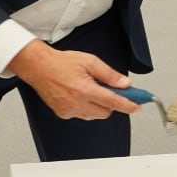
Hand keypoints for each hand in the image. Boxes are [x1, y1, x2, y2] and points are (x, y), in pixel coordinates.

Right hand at [7, 41, 134, 119]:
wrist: (39, 67)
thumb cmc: (62, 62)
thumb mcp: (90, 61)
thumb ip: (109, 75)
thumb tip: (125, 84)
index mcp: (85, 90)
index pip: (113, 102)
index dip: (128, 105)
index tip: (137, 106)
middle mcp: (77, 103)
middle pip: (105, 113)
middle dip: (111, 104)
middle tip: (111, 90)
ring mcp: (69, 111)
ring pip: (94, 115)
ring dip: (98, 106)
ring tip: (90, 88)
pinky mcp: (63, 114)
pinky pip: (82, 115)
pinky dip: (86, 107)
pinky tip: (80, 94)